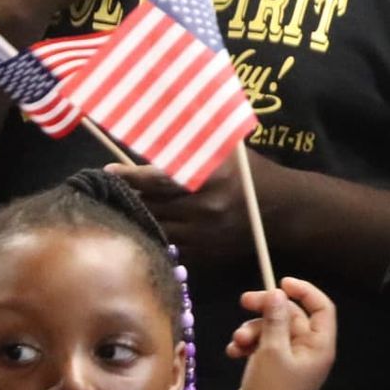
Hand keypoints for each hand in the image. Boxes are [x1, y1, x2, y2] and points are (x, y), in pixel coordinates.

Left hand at [107, 147, 270, 262]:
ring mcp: (205, 233)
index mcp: (210, 178)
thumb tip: (153, 137)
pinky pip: (169, 245)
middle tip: (109, 190)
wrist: (282, 211)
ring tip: (123, 208)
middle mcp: (206, 207)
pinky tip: (147, 227)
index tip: (108, 172)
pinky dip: (155, 236)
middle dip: (129, 197)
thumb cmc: (250, 174)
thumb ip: (193, 146)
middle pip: (151, 205)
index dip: (129, 177)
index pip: (157, 179)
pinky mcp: (205, 252)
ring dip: (138, 218)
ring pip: (156, 228)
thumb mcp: (227, 152)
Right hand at [227, 277, 336, 389]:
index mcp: (319, 345)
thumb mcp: (272, 351)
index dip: (304, 291)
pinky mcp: (270, 367)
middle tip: (244, 300)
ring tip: (238, 342)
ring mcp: (288, 359)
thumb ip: (275, 320)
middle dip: (266, 310)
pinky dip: (247, 345)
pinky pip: (260, 345)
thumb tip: (278, 294)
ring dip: (252, 330)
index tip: (281, 282)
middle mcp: (307, 350)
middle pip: (290, 316)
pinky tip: (233, 352)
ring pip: (271, 330)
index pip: (321, 308)